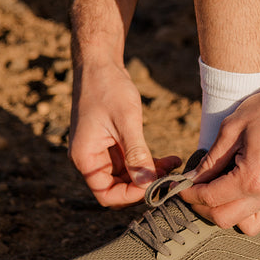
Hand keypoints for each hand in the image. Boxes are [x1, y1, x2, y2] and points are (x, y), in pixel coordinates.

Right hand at [69, 60, 180, 206]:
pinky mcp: (112, 142)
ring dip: (150, 173)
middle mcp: (90, 158)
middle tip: (171, 175)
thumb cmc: (108, 88)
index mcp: (86, 157)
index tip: (155, 186)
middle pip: (118, 187)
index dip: (130, 196)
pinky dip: (148, 162)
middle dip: (145, 184)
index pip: (105, 194)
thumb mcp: (126, 121)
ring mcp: (101, 151)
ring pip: (127, 176)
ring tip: (174, 164)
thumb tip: (148, 184)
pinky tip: (169, 158)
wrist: (100, 63)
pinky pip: (130, 161)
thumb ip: (136, 154)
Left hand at [180, 77, 259, 234]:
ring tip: (217, 193)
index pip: (211, 198)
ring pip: (248, 225)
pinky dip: (248, 210)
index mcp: (252, 178)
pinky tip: (240, 190)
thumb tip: (193, 178)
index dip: (189, 194)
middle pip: (224, 219)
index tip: (178, 188)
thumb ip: (211, 160)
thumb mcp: (232, 129)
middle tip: (193, 191)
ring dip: (227, 214)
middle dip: (202, 207)